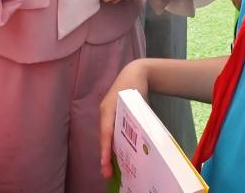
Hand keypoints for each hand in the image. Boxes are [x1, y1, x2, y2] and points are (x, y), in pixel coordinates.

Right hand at [99, 60, 149, 178]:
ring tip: (109, 170)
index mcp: (108, 109)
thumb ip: (136, 117)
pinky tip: (116, 156)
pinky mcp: (111, 115)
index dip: (105, 149)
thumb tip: (140, 139)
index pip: (106, 132)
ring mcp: (106, 114)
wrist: (135, 71)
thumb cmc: (135, 85)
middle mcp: (104, 112)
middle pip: (104, 138)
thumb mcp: (136, 101)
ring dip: (108, 153)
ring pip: (106, 137)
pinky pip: (110, 133)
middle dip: (105, 156)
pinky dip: (111, 145)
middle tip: (107, 174)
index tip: (105, 163)